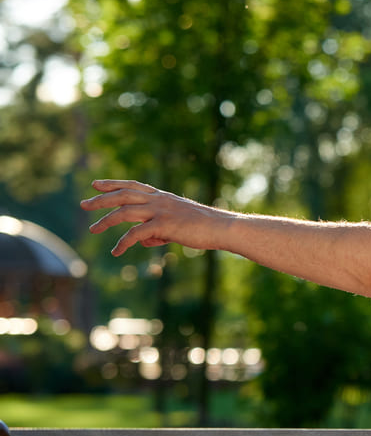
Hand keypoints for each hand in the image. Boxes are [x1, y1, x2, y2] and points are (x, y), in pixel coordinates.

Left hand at [81, 179, 227, 255]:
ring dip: (105, 220)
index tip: (96, 184)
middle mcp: (159, 200)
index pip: (133, 186)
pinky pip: (135, 234)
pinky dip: (123, 243)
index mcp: (163, 196)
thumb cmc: (203, 227)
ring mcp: (160, 211)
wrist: (221, 228)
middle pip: (123, 195)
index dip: (113, 184)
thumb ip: (158, 232)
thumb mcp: (178, 226)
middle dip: (101, 199)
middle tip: (84, 204)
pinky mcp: (163, 225)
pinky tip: (116, 251)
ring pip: (124, 211)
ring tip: (93, 229)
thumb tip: (143, 242)